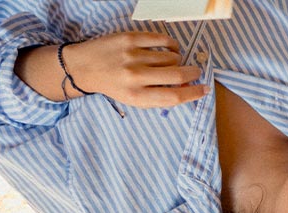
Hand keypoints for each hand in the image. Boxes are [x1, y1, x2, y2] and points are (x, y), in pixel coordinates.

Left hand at [63, 32, 207, 107]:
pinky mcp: (129, 39)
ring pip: (171, 57)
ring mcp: (132, 56)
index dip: (194, 93)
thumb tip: (188, 88)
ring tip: (172, 61)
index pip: (174, 97)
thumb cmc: (114, 86)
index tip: (205, 89)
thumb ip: (160, 96)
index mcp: (137, 96)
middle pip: (177, 74)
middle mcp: (134, 77)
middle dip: (192, 73)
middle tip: (195, 72)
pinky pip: (162, 40)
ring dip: (177, 60)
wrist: (83, 67)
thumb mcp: (135, 99)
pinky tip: (171, 47)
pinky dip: (171, 44)